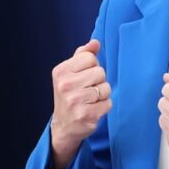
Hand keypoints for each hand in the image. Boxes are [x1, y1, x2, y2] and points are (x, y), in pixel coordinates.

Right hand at [49, 39, 110, 168]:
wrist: (63, 126)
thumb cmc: (70, 94)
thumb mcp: (70, 73)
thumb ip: (82, 55)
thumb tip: (95, 42)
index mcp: (60, 71)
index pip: (90, 58)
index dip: (91, 66)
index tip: (82, 77)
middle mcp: (65, 85)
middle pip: (100, 72)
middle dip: (98, 81)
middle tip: (86, 90)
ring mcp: (75, 101)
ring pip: (106, 88)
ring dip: (102, 95)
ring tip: (89, 101)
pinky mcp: (86, 115)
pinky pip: (108, 103)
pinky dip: (103, 106)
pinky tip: (92, 110)